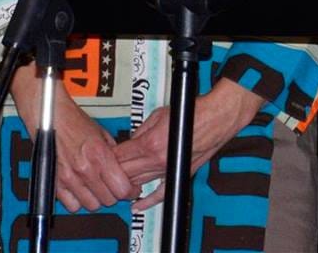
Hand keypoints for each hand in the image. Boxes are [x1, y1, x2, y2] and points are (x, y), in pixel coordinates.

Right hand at [11, 65, 137, 212]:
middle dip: (114, 195)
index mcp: (99, 154)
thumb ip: (113, 153)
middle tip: (114, 187)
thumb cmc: (74, 121)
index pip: (121, 187)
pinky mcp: (55, 184)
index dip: (129, 190)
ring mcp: (69, 178)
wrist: (51, 118)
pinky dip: (78, 201)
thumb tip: (122, 168)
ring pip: (91, 205)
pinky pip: (72, 205)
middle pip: (108, 200)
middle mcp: (84, 169)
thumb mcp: (102, 133)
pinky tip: (81, 190)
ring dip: (97, 199)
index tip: (130, 189)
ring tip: (97, 188)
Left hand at [114, 78, 265, 211]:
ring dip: (127, 183)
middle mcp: (157, 160)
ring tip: (117, 183)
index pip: (119, 157)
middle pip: (125, 172)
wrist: (216, 118)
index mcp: (149, 143)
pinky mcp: (178, 175)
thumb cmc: (191, 111)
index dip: (108, 158)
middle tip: (106, 170)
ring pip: (138, 183)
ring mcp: (167, 170)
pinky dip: (147, 201)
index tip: (102, 157)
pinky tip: (137, 206)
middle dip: (113, 171)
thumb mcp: (159, 114)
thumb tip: (131, 139)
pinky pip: (160, 193)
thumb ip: (141, 129)